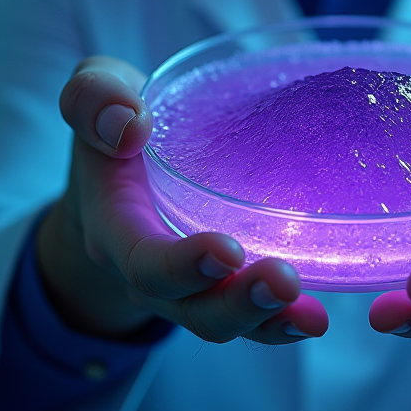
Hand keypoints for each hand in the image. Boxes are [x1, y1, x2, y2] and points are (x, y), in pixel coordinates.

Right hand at [36, 56, 327, 343]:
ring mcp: (186, 284)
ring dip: (266, 321)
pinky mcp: (220, 282)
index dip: (181, 264)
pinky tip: (316, 318)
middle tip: (284, 282)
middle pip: (188, 305)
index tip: (228, 249)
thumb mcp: (96, 88)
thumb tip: (129, 126)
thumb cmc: (116, 119)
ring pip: (220, 321)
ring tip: (314, 318)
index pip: (142, 258)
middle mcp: (147, 268)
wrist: (119, 158)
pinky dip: (280, 322)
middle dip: (236, 302)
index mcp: (115, 222)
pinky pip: (247, 315)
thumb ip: (94, 96)